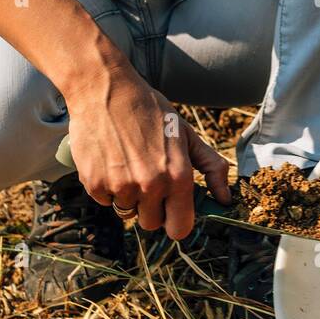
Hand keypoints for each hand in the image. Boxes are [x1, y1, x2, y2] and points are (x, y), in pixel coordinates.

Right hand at [65, 66, 230, 238]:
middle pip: (152, 224)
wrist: (106, 90)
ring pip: (127, 212)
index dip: (177, 221)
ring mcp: (120, 186)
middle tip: (149, 179)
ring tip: (129, 164)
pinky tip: (111, 160)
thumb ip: (212, 167)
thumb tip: (225, 199)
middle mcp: (150, 185)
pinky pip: (105, 200)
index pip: (180, 228)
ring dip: (129, 196)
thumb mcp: (187, 134)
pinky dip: (107, 187)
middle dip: (152, 207)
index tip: (173, 210)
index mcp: (178, 176)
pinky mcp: (94, 183)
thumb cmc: (151, 111)